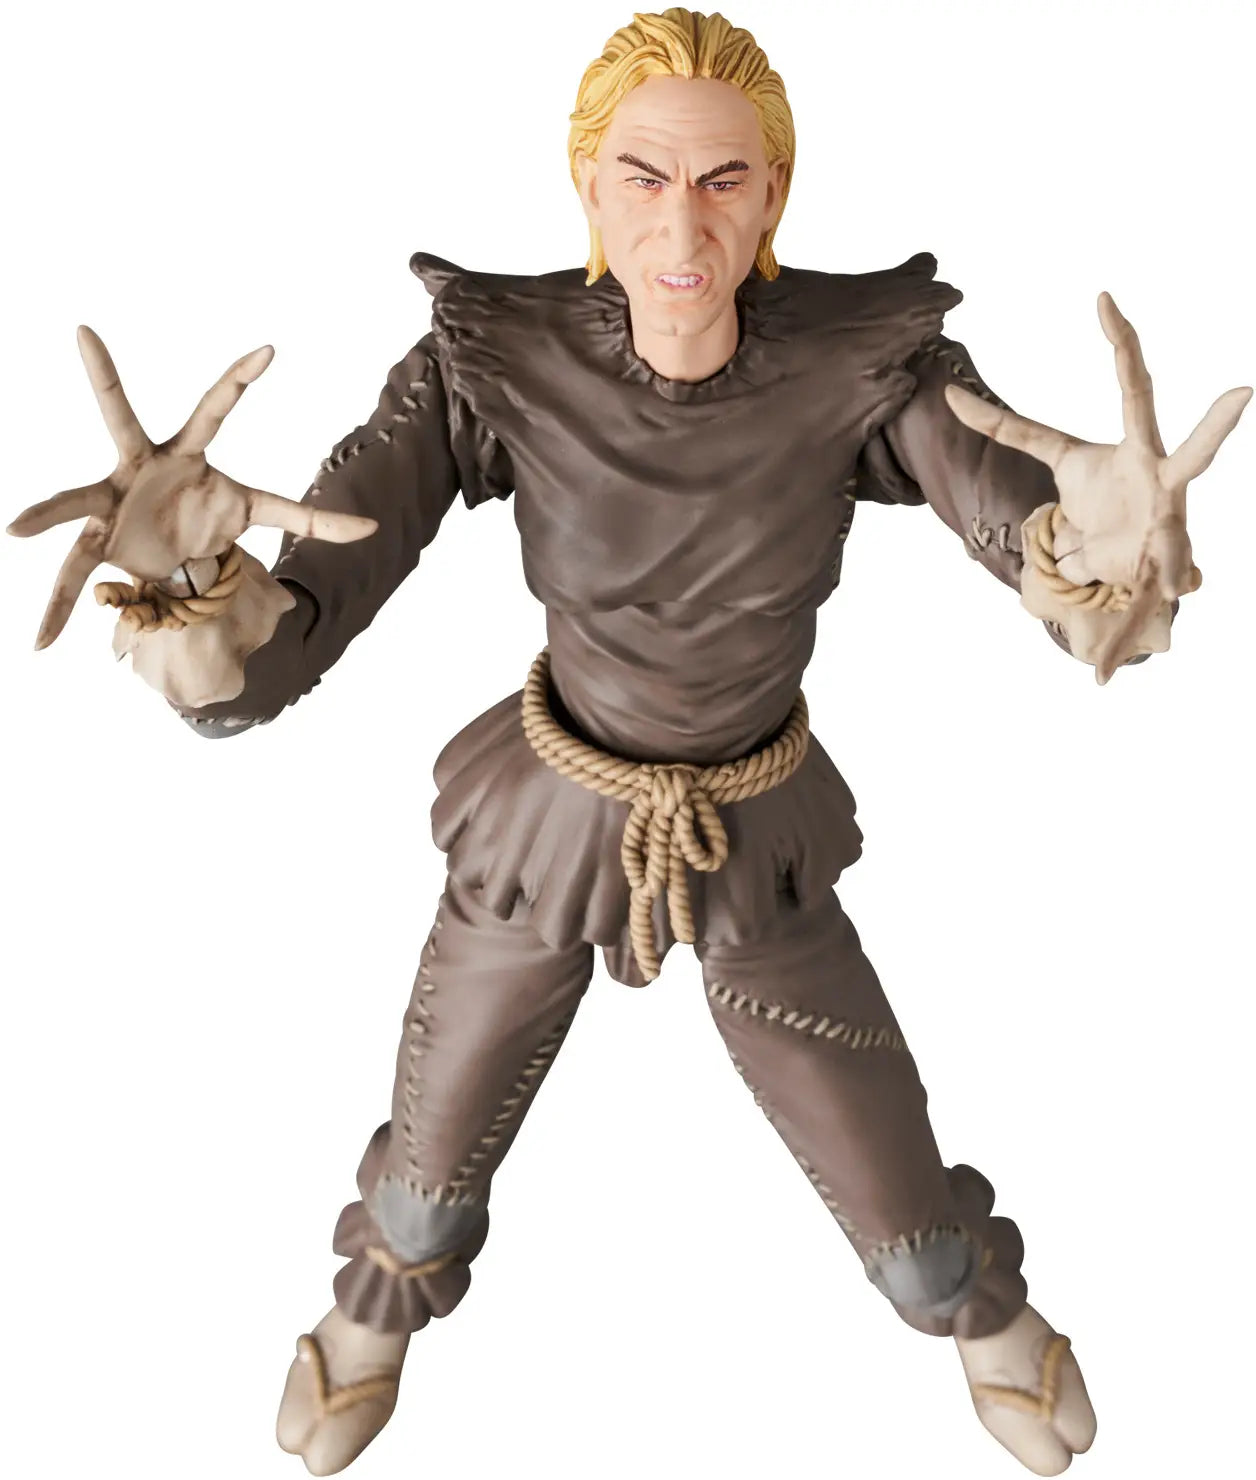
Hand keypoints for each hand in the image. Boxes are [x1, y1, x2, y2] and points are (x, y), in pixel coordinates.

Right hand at [7, 327, 378, 648]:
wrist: (177, 554)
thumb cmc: (210, 518)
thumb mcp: (259, 513)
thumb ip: (311, 519)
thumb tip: (374, 529)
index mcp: (186, 453)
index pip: (216, 407)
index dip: (240, 379)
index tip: (271, 349)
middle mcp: (140, 465)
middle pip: (120, 416)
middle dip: (104, 377)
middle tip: (82, 330)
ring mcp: (111, 500)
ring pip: (73, 500)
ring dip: (46, 514)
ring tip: (14, 529)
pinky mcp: (98, 543)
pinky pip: (74, 578)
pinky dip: (59, 611)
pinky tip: (41, 642)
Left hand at [944, 295, 1250, 682]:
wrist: (1129, 553)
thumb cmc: (1105, 495)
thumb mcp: (1060, 460)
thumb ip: (1011, 429)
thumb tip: (953, 398)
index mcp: (1138, 446)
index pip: (1131, 386)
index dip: (1122, 343)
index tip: (1107, 301)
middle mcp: (1165, 483)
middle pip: (1193, 450)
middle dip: (1216, 427)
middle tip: (1242, 393)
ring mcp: (1170, 530)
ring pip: (1180, 549)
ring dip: (1179, 563)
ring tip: (1184, 581)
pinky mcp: (1158, 577)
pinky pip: (1136, 612)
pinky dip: (1110, 647)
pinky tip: (1100, 675)